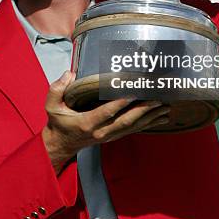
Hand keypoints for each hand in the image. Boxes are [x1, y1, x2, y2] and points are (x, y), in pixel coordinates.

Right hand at [42, 71, 169, 172]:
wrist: (61, 145)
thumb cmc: (58, 122)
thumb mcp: (52, 106)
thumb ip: (57, 89)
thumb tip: (70, 74)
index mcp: (87, 123)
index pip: (107, 112)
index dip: (120, 103)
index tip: (133, 93)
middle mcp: (101, 131)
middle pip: (126, 121)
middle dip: (143, 110)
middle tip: (158, 99)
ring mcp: (109, 136)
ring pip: (133, 127)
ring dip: (150, 117)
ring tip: (165, 107)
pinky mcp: (113, 136)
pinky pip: (133, 130)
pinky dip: (148, 123)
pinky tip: (161, 117)